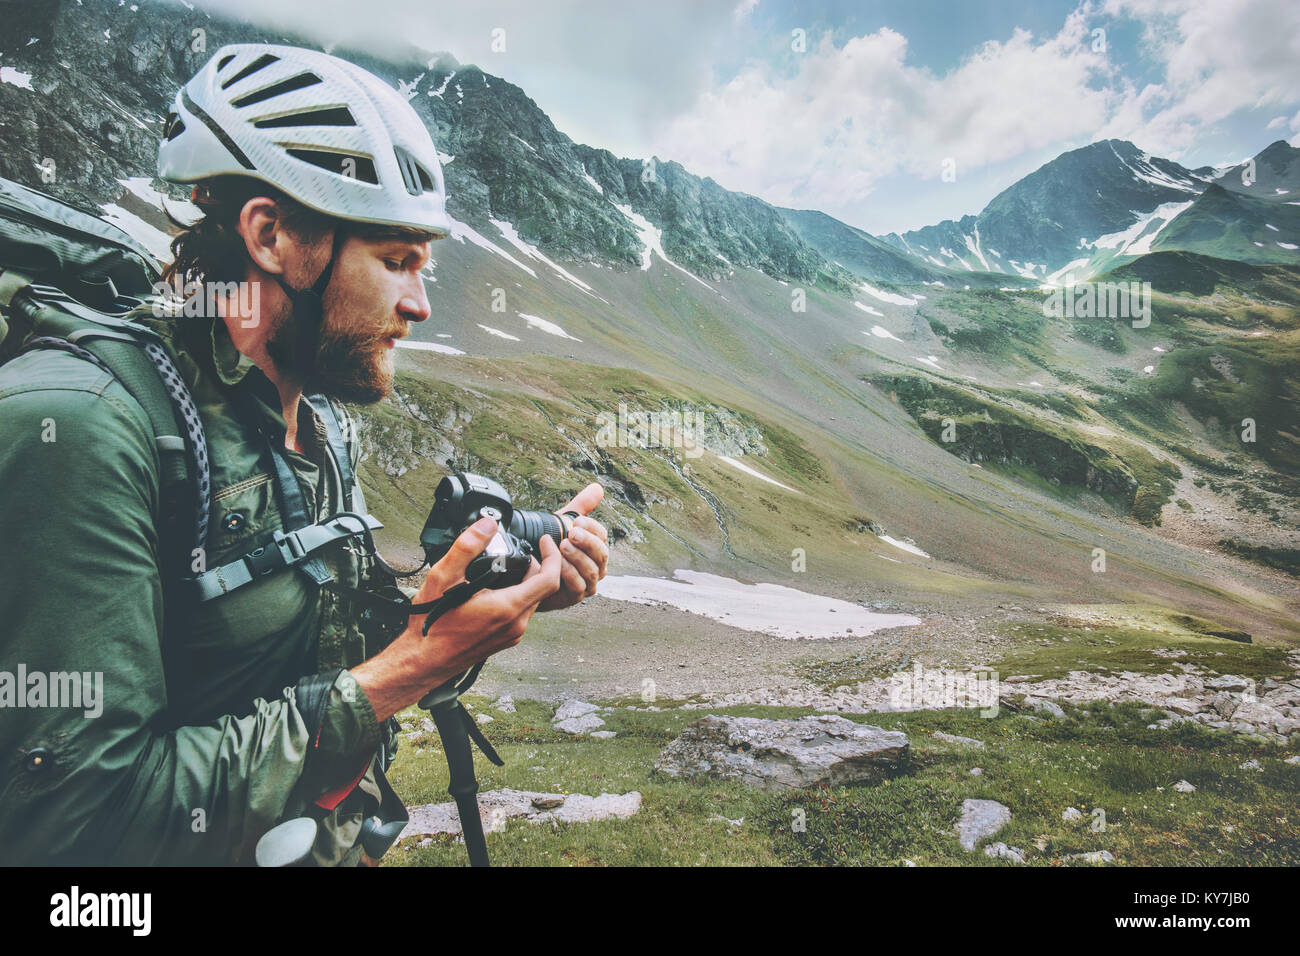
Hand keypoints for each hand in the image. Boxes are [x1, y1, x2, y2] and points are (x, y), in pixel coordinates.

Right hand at [351, 516, 562, 719]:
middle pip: (543, 589)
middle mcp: (516, 624)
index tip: (545, 542)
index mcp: (508, 607)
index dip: (553, 555)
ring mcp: (511, 635)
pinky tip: (498, 589)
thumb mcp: (444, 577)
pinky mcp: (504, 640)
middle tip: (523, 551)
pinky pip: (521, 614)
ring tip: (512, 566)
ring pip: (533, 602)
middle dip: (539, 566)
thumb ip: (467, 547)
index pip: (550, 579)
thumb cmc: (432, 624)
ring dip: (529, 582)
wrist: (423, 660)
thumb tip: (487, 524)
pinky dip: (518, 596)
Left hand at [537, 482, 608, 611]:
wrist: (528, 575)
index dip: (592, 527)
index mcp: (595, 546)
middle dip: (587, 542)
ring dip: (577, 557)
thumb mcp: (562, 524)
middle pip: (601, 553)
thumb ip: (580, 507)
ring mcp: (588, 583)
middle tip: (572, 533)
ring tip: (562, 546)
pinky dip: (568, 574)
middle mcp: (596, 565)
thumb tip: (598, 488)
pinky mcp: (576, 597)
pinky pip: (578, 586)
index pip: (602, 535)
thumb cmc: (548, 549)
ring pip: (591, 570)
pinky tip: (556, 565)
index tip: (577, 520)